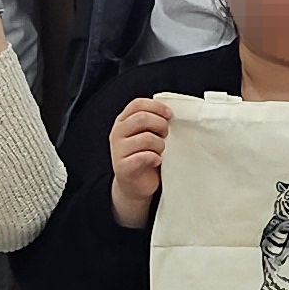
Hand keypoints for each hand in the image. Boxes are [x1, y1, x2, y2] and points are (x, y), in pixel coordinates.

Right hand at [107, 96, 173, 224]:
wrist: (135, 185)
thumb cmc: (145, 156)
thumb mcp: (147, 134)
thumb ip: (153, 121)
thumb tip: (170, 112)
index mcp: (123, 121)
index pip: (137, 104)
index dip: (156, 106)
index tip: (170, 115)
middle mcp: (118, 133)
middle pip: (142, 118)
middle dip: (160, 125)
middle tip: (166, 134)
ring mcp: (118, 150)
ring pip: (145, 138)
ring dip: (160, 144)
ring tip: (161, 151)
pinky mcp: (123, 167)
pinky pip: (143, 156)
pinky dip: (155, 158)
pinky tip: (157, 161)